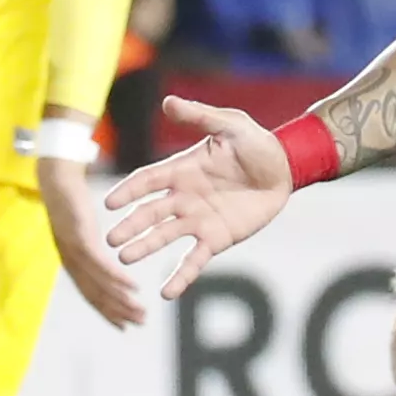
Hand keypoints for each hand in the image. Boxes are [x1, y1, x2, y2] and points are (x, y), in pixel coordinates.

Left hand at [37, 150, 148, 330]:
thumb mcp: (83, 227)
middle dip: (117, 312)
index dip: (107, 312)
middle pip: (95, 293)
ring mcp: (73, 250)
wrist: (55, 177)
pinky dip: (116, 278)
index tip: (125, 325)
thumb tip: (104, 257)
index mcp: (73, 260)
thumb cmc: (70, 200)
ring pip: (98, 282)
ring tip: (140, 312)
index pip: (91, 293)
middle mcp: (71, 260)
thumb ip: (93, 245)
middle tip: (140, 324)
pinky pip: (100, 262)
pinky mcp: (79, 236)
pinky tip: (132, 287)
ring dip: (120, 301)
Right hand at [103, 96, 296, 297]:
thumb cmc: (256, 144)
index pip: (147, 181)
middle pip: (150, 213)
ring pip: (165, 236)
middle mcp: (183, 197)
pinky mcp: (215, 239)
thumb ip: (201, 117)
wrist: (286, 169)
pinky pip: (194, 260)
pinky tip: (166, 293)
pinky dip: (181, 276)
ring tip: (126, 259)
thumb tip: (168, 102)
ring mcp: (197, 220)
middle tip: (110, 240)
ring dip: (145, 247)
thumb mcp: (231, 126)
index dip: (129, 191)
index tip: (110, 203)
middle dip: (130, 225)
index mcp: (181, 170)